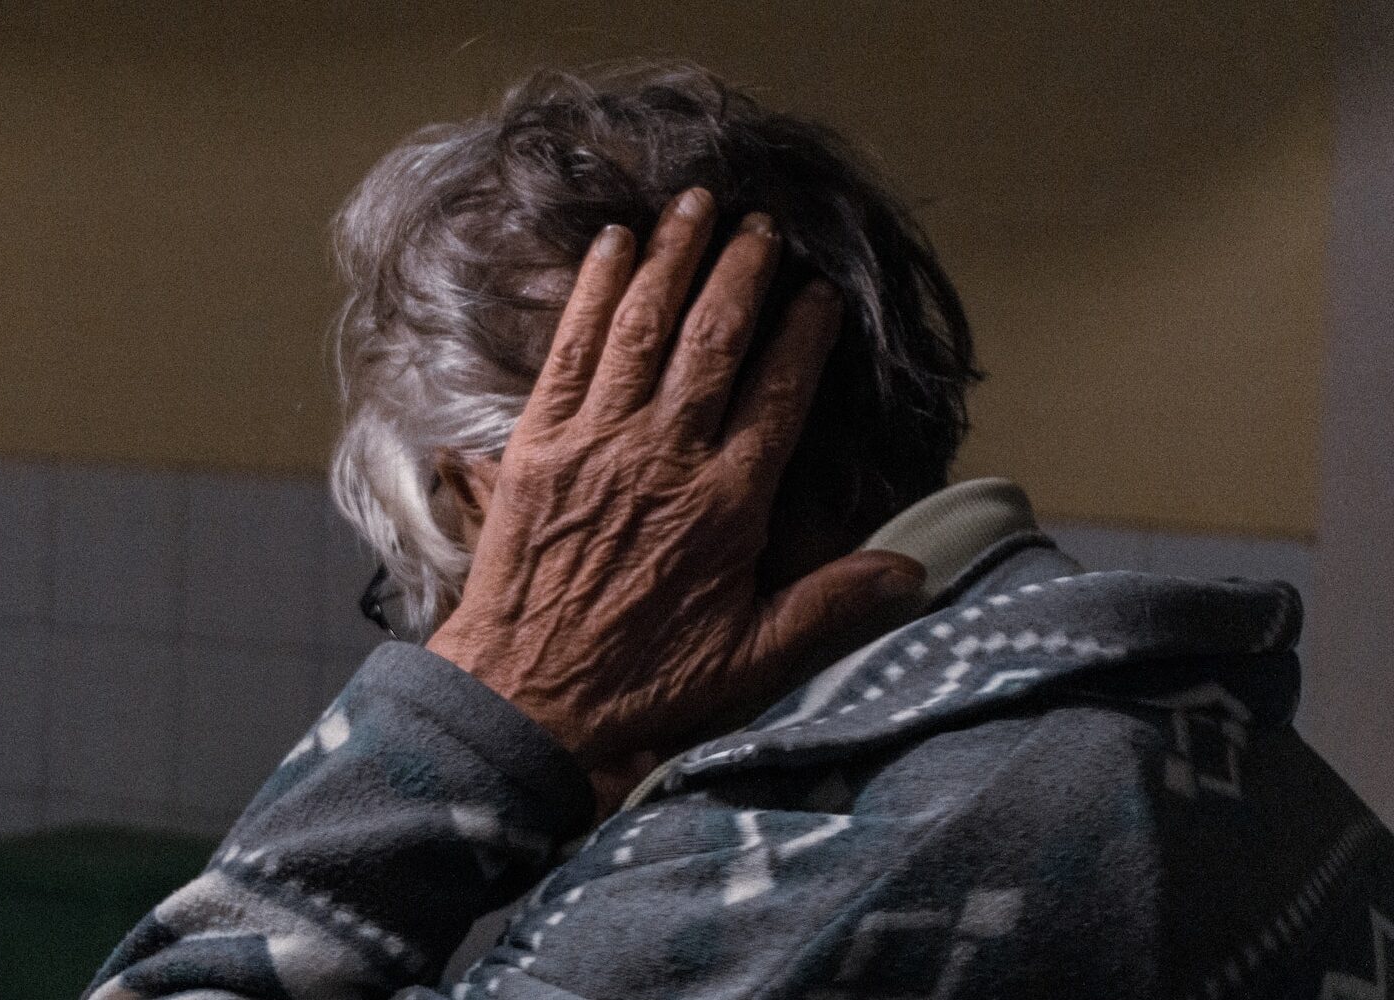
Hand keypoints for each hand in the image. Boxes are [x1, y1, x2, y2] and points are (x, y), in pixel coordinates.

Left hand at [426, 188, 924, 809]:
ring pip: (644, 330)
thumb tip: (911, 568)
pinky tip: (611, 246)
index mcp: (725, 506)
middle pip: (713, 342)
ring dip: (673, 260)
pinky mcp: (539, 443)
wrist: (523, 698)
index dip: (803, 336)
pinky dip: (592, 293)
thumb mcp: (750, 661)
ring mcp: (597, 443)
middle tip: (763, 227)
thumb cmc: (640, 682)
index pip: (779, 395)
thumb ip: (829, 606)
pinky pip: (571, 351)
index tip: (819, 294)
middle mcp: (664, 458)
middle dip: (741, 274)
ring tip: (697, 206)